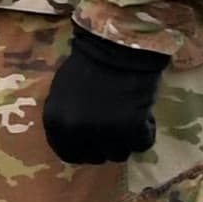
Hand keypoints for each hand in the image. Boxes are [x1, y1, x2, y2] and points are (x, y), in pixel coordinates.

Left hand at [43, 28, 170, 165]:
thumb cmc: (89, 63)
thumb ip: (67, 118)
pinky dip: (146, 131)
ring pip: (120, 154)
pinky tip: (142, 112)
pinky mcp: (133, 129)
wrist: (118, 45)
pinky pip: (143, 144)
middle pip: (96, 156)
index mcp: (56, 123)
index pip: (68, 154)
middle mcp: (77, 133)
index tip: (95, 140)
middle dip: (106, 144)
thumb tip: (75, 138)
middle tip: (116, 125)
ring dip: (126, 138)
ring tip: (129, 114)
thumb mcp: (63, 93)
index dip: (84, 148)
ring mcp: (105, 133)